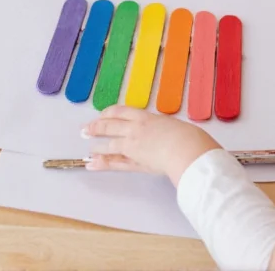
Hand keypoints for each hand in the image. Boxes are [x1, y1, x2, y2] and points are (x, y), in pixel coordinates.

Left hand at [82, 106, 220, 184]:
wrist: (186, 149)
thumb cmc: (188, 137)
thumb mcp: (174, 126)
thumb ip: (164, 128)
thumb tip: (164, 131)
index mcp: (147, 117)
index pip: (122, 111)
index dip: (109, 113)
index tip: (103, 115)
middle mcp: (136, 128)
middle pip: (110, 124)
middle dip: (97, 126)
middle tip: (86, 128)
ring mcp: (132, 145)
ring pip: (110, 143)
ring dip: (97, 145)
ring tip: (88, 146)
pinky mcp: (133, 161)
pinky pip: (114, 162)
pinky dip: (101, 163)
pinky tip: (91, 163)